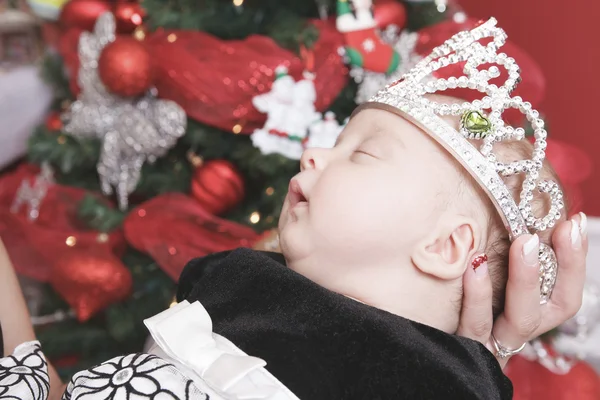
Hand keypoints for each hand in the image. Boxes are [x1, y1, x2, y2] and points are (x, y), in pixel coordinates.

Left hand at [457, 213, 587, 367]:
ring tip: (520, 244)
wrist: (409, 345)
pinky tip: (472, 268)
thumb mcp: (477, 277)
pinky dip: (476, 298)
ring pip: (518, 321)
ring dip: (523, 281)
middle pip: (553, 309)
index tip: (573, 223)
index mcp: (525, 316)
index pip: (565, 295)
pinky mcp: (460, 348)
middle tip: (540, 234)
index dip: (574, 261)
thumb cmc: (445, 299)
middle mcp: (513, 333)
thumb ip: (499, 252)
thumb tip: (512, 202)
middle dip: (561, 268)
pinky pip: (472, 326)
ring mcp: (488, 344)